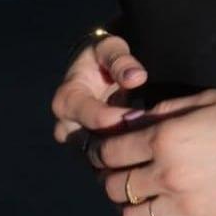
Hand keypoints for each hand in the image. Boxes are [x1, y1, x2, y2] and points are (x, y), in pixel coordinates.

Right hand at [51, 29, 148, 165]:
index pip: (90, 116)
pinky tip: (145, 156)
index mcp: (67, 99)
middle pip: (91, 144)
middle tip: (147, 138)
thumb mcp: (110, 48)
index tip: (138, 115)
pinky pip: (103, 166)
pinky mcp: (88, 153)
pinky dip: (122, 163)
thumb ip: (121, 61)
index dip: (114, 118)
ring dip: (121, 157)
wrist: (95, 68)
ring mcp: (76, 142)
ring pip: (97, 160)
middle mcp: (66, 125)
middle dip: (119, 142)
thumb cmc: (103, 56)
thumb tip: (137, 77)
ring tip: (148, 148)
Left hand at [90, 88, 215, 215]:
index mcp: (167, 137)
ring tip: (142, 193)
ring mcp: (186, 204)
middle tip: (119, 170)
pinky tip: (168, 211)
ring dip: (130, 205)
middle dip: (110, 177)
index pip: (111, 150)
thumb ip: (165, 110)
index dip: (101, 148)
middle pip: (115, 187)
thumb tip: (133, 120)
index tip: (103, 148)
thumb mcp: (206, 99)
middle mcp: (170, 173)